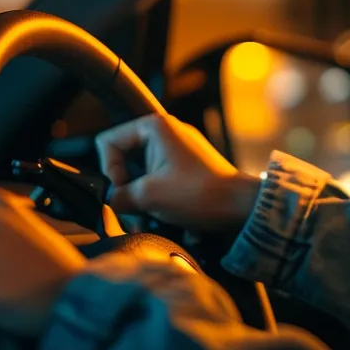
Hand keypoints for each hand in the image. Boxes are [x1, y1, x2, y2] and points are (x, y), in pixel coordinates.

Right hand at [93, 114, 260, 233]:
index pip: (108, 143)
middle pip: (124, 161)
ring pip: (140, 176)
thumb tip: (114, 201)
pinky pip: (159, 183)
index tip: (125, 192)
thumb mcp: (148, 196)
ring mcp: (177, 151)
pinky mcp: (186, 169)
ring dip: (141, 202)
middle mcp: (165, 133)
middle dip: (126, 192)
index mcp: (154, 126)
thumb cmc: (199, 194)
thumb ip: (119, 196)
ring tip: (150, 223)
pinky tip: (166, 221)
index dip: (110, 171)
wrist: (242, 207)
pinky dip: (158, 202)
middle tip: (136, 214)